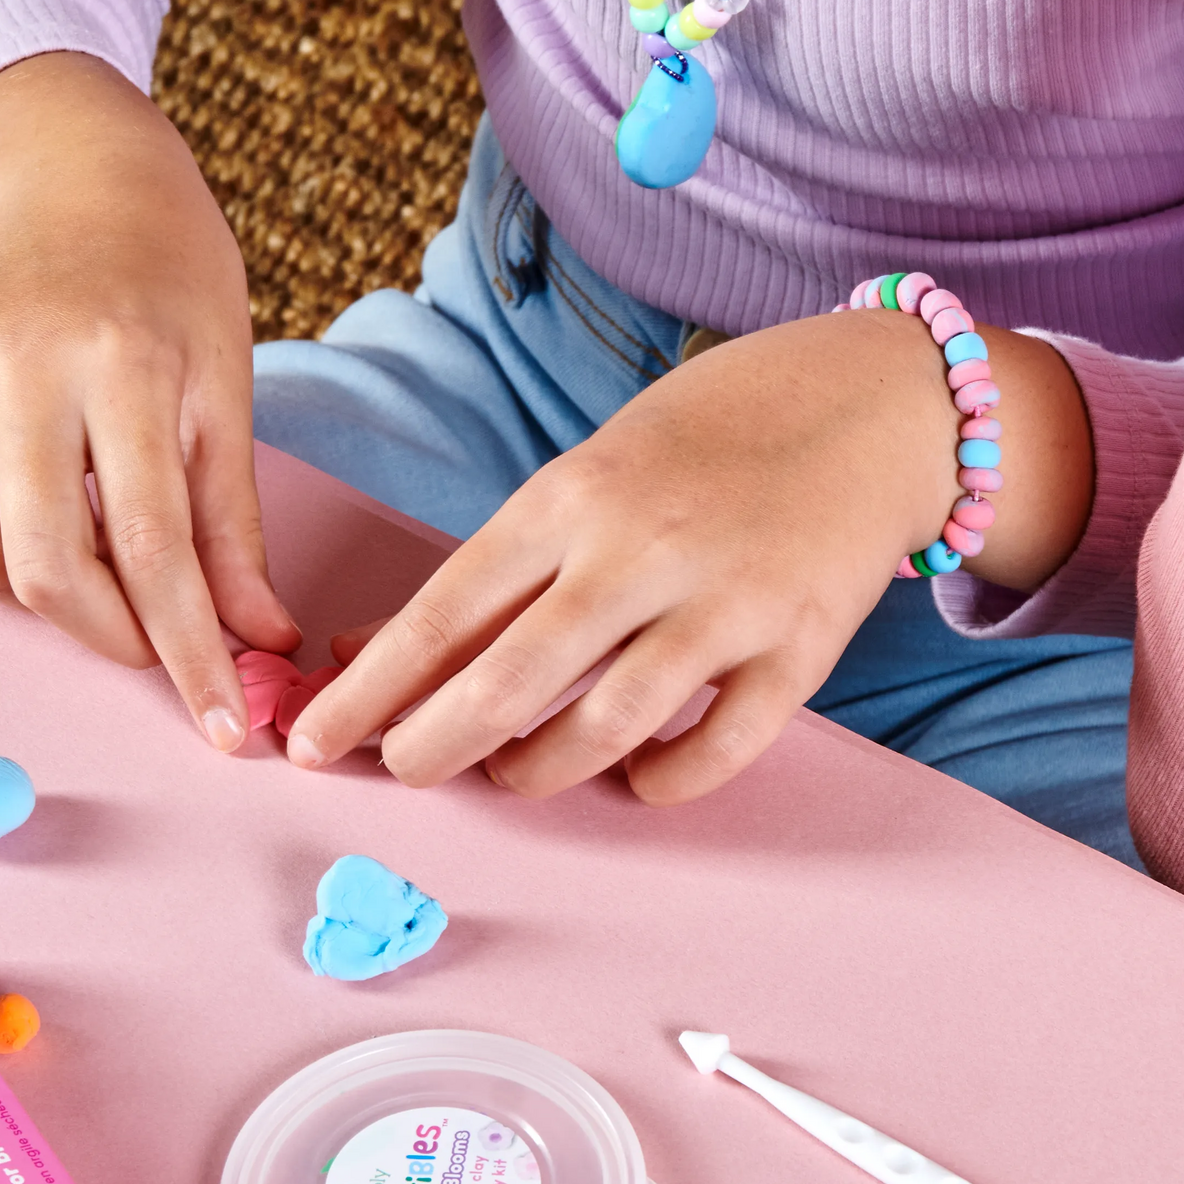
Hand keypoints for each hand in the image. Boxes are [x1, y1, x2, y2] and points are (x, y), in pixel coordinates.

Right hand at [0, 53, 295, 747]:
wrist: (74, 184)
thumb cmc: (170, 283)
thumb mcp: (225, 387)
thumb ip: (231, 523)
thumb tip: (257, 639)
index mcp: (119, 368)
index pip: (154, 548)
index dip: (188, 651)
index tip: (224, 726)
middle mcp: (19, 379)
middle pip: (50, 573)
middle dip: (115, 639)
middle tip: (163, 653)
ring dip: (55, 603)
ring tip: (113, 568)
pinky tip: (51, 531)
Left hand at [286, 308, 1095, 804]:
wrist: (871, 403)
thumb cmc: (712, 438)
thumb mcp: (592, 472)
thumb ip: (503, 564)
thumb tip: (376, 645)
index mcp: (574, 497)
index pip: (443, 611)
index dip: (368, 689)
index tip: (312, 742)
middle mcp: (642, 551)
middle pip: (507, 680)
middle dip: (431, 746)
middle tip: (400, 775)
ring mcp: (726, 604)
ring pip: (604, 726)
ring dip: (539, 771)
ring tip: (511, 775)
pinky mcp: (800, 649)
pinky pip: (715, 748)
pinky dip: (661, 779)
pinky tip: (634, 776)